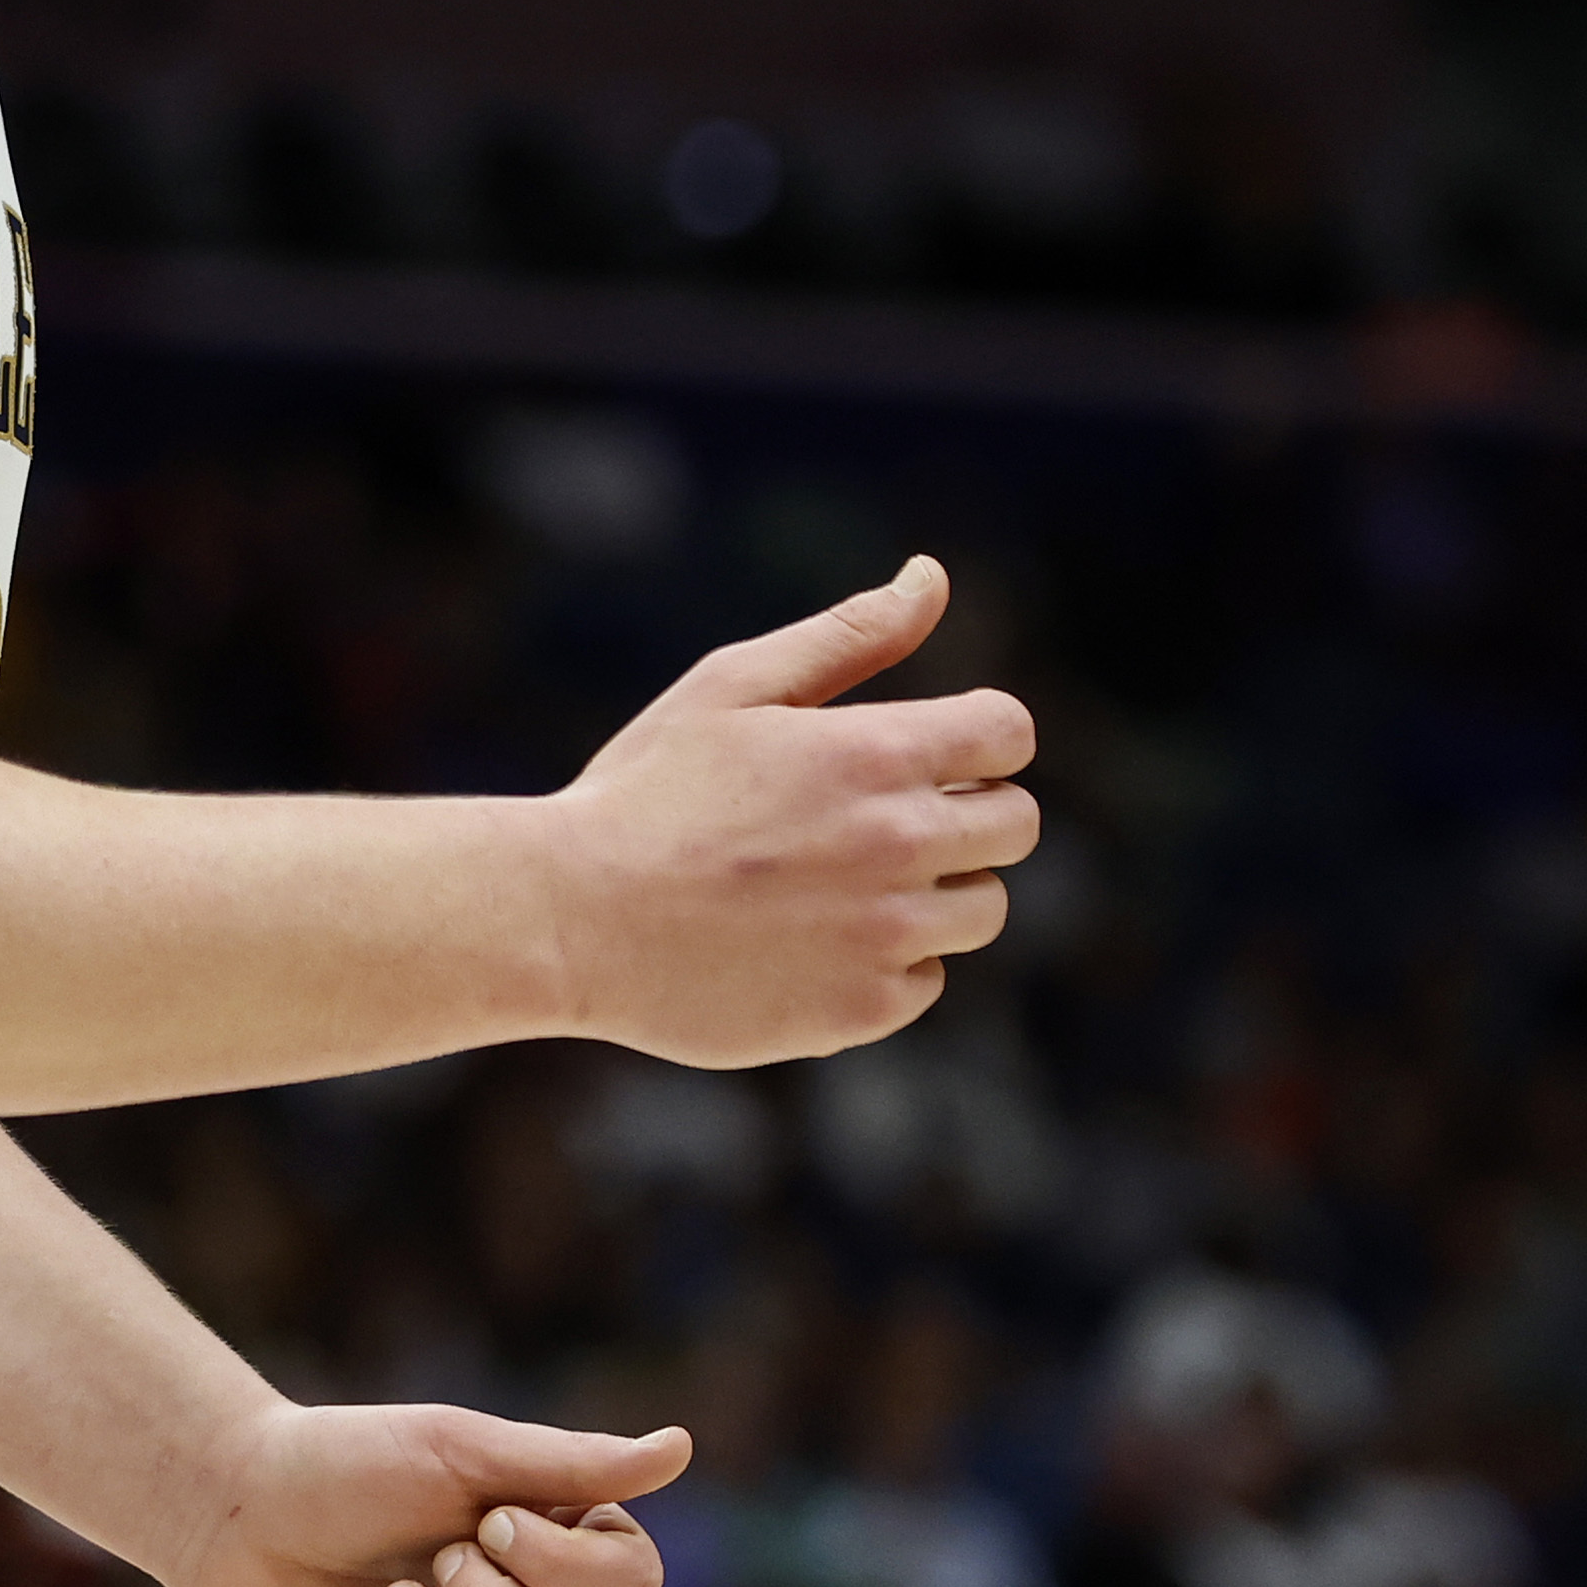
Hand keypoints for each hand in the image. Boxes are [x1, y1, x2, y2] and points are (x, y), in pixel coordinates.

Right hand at [540, 555, 1035, 1067]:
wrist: (569, 918)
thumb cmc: (645, 791)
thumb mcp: (734, 687)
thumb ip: (848, 635)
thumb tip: (931, 576)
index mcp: (873, 753)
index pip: (1009, 733)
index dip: (980, 736)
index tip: (932, 752)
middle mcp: (898, 844)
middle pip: (1017, 825)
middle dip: (970, 813)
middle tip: (882, 820)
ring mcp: (886, 935)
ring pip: (984, 910)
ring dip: (934, 893)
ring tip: (839, 885)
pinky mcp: (863, 1010)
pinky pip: (926, 981)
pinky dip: (886, 964)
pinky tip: (809, 942)